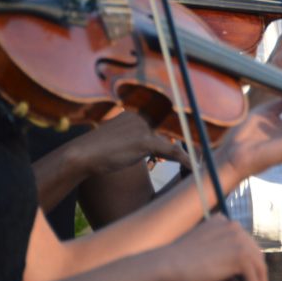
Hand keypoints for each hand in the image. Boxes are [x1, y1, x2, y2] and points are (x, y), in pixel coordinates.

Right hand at [70, 110, 190, 177]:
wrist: (79, 155)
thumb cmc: (97, 151)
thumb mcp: (120, 139)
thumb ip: (137, 138)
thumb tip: (157, 145)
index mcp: (135, 112)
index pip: (162, 120)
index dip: (179, 128)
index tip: (195, 132)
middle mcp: (141, 115)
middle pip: (171, 130)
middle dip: (186, 140)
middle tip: (201, 150)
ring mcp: (143, 127)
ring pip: (172, 141)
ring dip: (185, 154)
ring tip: (196, 163)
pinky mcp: (144, 140)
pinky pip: (171, 151)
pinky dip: (185, 160)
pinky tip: (195, 168)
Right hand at [163, 215, 266, 280]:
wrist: (167, 265)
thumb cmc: (179, 265)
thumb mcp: (204, 256)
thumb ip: (222, 261)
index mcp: (222, 222)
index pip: (245, 244)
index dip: (248, 264)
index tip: (249, 280)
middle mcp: (232, 226)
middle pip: (255, 253)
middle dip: (257, 274)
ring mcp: (238, 238)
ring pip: (258, 266)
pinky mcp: (240, 254)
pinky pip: (254, 277)